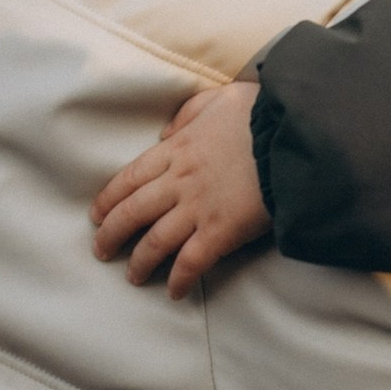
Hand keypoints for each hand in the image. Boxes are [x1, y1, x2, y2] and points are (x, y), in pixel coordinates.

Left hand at [90, 81, 269, 298]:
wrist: (293, 134)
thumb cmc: (262, 113)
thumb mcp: (220, 98)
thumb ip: (189, 113)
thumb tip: (167, 133)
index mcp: (178, 149)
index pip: (130, 178)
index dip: (108, 199)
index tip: (97, 215)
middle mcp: (180, 181)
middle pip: (132, 213)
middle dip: (111, 235)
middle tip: (102, 251)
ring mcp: (198, 208)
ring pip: (154, 242)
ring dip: (139, 263)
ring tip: (134, 276)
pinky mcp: (221, 231)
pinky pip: (191, 262)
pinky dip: (179, 280)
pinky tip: (175, 291)